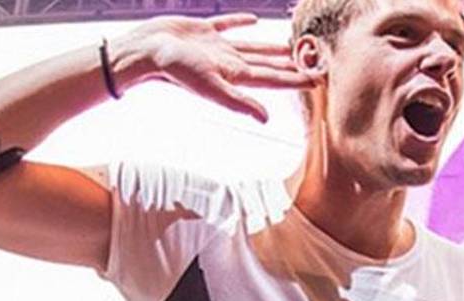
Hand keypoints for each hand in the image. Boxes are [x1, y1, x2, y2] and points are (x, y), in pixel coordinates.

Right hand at [120, 13, 314, 122]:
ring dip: (273, 48)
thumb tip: (266, 117)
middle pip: (268, 64)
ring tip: (292, 47)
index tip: (318, 79)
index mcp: (234, 75)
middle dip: (290, 65)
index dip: (296, 79)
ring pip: (253, 46)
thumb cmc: (176, 70)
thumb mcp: (210, 86)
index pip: (274, 78)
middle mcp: (229, 63)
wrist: (145, 52)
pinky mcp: (202, 30)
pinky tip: (253, 20)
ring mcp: (216, 47)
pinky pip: (228, 25)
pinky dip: (241, 23)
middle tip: (313, 63)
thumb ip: (238, 101)